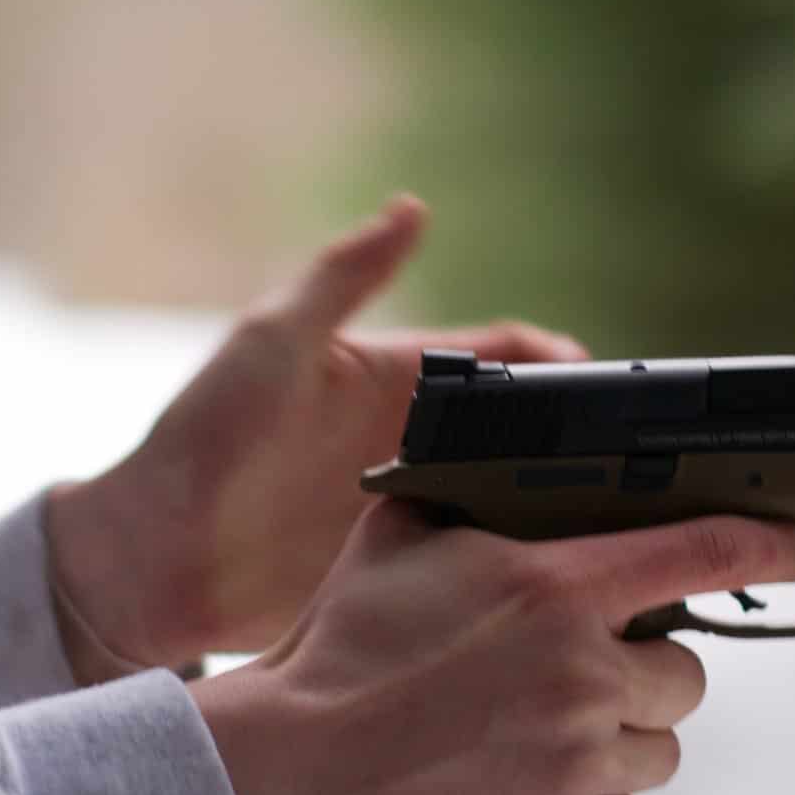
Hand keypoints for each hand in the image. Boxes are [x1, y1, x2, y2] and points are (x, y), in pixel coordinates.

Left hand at [46, 195, 586, 673]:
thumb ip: (342, 277)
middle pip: (529, 430)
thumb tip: (412, 206)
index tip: (614, 391)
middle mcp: (420, 439)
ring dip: (565, 510)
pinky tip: (561, 587)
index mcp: (398, 375)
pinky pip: (484, 566)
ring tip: (618, 533)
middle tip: (641, 471)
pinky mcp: (408, 573)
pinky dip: (526, 568)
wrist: (153, 559)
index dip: (563, 364)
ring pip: (519, 501)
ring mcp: (418, 506)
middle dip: (585, 441)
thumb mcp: (270, 341)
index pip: (507, 354)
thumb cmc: (202, 435)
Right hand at [189, 502, 794, 794]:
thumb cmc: (335, 649)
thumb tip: (493, 457)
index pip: (705, 551)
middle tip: (573, 687)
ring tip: (537, 747)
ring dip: (618, 747)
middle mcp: (583, 671)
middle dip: (642, 677)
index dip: (777, 545)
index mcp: (555, 587)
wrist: (283, 774)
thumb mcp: (393, 540)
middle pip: (686, 675)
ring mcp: (576, 761)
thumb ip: (465, 498)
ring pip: (660, 752)